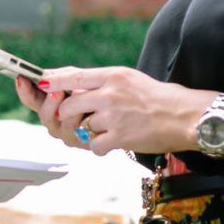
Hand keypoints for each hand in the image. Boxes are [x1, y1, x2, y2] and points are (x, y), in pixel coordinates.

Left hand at [21, 65, 201, 156]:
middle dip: (66, 116)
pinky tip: (113, 141)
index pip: (72, 77)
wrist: (185, 116)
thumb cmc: (154, 98)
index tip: (39, 84)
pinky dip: (99, 147)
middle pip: (68, 105)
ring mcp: (113, 116)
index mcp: (111, 76)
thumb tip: (64, 83)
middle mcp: (109, 94)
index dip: (51, 83)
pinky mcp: (120, 137)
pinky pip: (94, 146)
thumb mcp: (127, 78)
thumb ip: (97, 81)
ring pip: (81, 127)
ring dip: (88, 132)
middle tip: (75, 120)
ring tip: (105, 129)